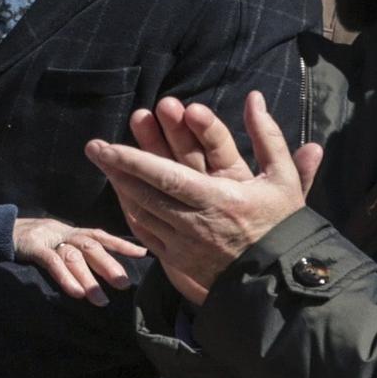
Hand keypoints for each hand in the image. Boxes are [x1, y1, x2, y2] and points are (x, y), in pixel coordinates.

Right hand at [11, 217, 146, 304]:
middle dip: (109, 264)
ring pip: (74, 256)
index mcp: (70, 232)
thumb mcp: (54, 244)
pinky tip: (76, 293)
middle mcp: (63, 232)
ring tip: (100, 300)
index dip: (121, 243)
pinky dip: (65, 277)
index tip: (142, 253)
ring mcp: (48, 238)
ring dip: (88, 278)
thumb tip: (96, 274)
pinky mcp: (32, 246)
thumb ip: (72, 254)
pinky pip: (52, 262)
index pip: (100, 235)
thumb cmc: (29, 243)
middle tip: (124, 285)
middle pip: (91, 246)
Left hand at [85, 93, 323, 306]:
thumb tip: (254, 98)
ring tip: (103, 165)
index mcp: (218, 200)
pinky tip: (121, 194)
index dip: (135, 161)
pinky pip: (145, 234)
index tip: (110, 146)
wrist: (277, 279)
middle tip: (93, 147)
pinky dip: (131, 212)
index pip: (167, 177)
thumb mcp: (282, 178)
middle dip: (117, 168)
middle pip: (146, 193)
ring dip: (120, 188)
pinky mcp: (177, 261)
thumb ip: (267, 136)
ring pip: (141, 213)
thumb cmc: (281, 224)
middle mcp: (195, 224)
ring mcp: (183, 245)